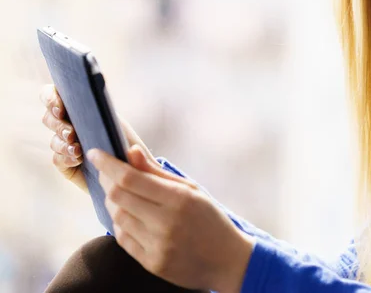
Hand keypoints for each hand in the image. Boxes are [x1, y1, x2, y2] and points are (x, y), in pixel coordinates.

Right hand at [39, 84, 159, 193]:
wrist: (132, 169)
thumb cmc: (128, 142)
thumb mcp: (119, 125)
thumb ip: (107, 115)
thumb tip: (99, 110)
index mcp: (80, 108)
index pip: (55, 94)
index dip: (51, 98)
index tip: (60, 108)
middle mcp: (70, 123)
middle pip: (49, 118)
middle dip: (58, 124)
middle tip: (71, 133)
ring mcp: (65, 144)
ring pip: (54, 140)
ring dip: (63, 144)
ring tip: (78, 150)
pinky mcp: (66, 163)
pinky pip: (58, 159)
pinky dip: (66, 158)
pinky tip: (77, 160)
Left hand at [88, 145, 254, 292]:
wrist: (228, 260)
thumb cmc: (211, 219)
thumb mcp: (191, 189)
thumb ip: (158, 172)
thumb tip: (131, 151)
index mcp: (179, 199)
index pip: (131, 178)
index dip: (108, 164)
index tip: (96, 153)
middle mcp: (166, 223)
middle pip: (118, 197)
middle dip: (107, 180)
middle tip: (107, 172)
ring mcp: (158, 246)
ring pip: (117, 217)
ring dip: (113, 202)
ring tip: (121, 194)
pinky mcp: (152, 263)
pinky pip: (122, 239)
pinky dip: (120, 223)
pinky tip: (129, 216)